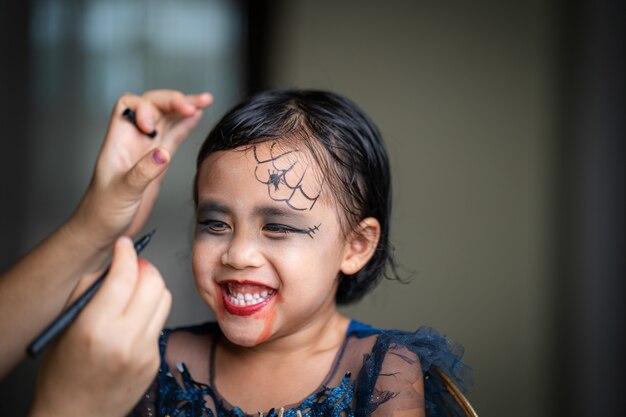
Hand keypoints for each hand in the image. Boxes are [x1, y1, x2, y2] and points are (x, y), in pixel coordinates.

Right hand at [29, 237, 170, 416]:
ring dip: (152, 286)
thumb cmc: (61, 375)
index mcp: (97, 328)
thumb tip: (111, 263)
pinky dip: (150, 311)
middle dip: (144, 266)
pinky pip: (161, 322)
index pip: (125, 276)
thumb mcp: (64, 327)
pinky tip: (134, 318)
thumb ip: (88, 291)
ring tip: (134, 290)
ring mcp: (146, 351)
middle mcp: (126, 339)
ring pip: (165, 298)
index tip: (123, 245)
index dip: (126, 253)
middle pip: (154, 282)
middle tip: (132, 266)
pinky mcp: (155, 360)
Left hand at [70, 90, 212, 249]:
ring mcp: (147, 150)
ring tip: (205, 100)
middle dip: (172, 101)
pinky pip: (174, 136)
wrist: (104, 230)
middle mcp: (133, 140)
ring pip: (167, 118)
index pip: (130, 105)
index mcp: (118, 141)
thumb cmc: (103, 212)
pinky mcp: (159, 162)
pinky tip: (198, 117)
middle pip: (153, 106)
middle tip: (192, 105)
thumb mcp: (123, 193)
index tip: (154, 126)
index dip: (145, 107)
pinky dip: (187, 125)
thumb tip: (163, 153)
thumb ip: (143, 172)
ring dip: (185, 108)